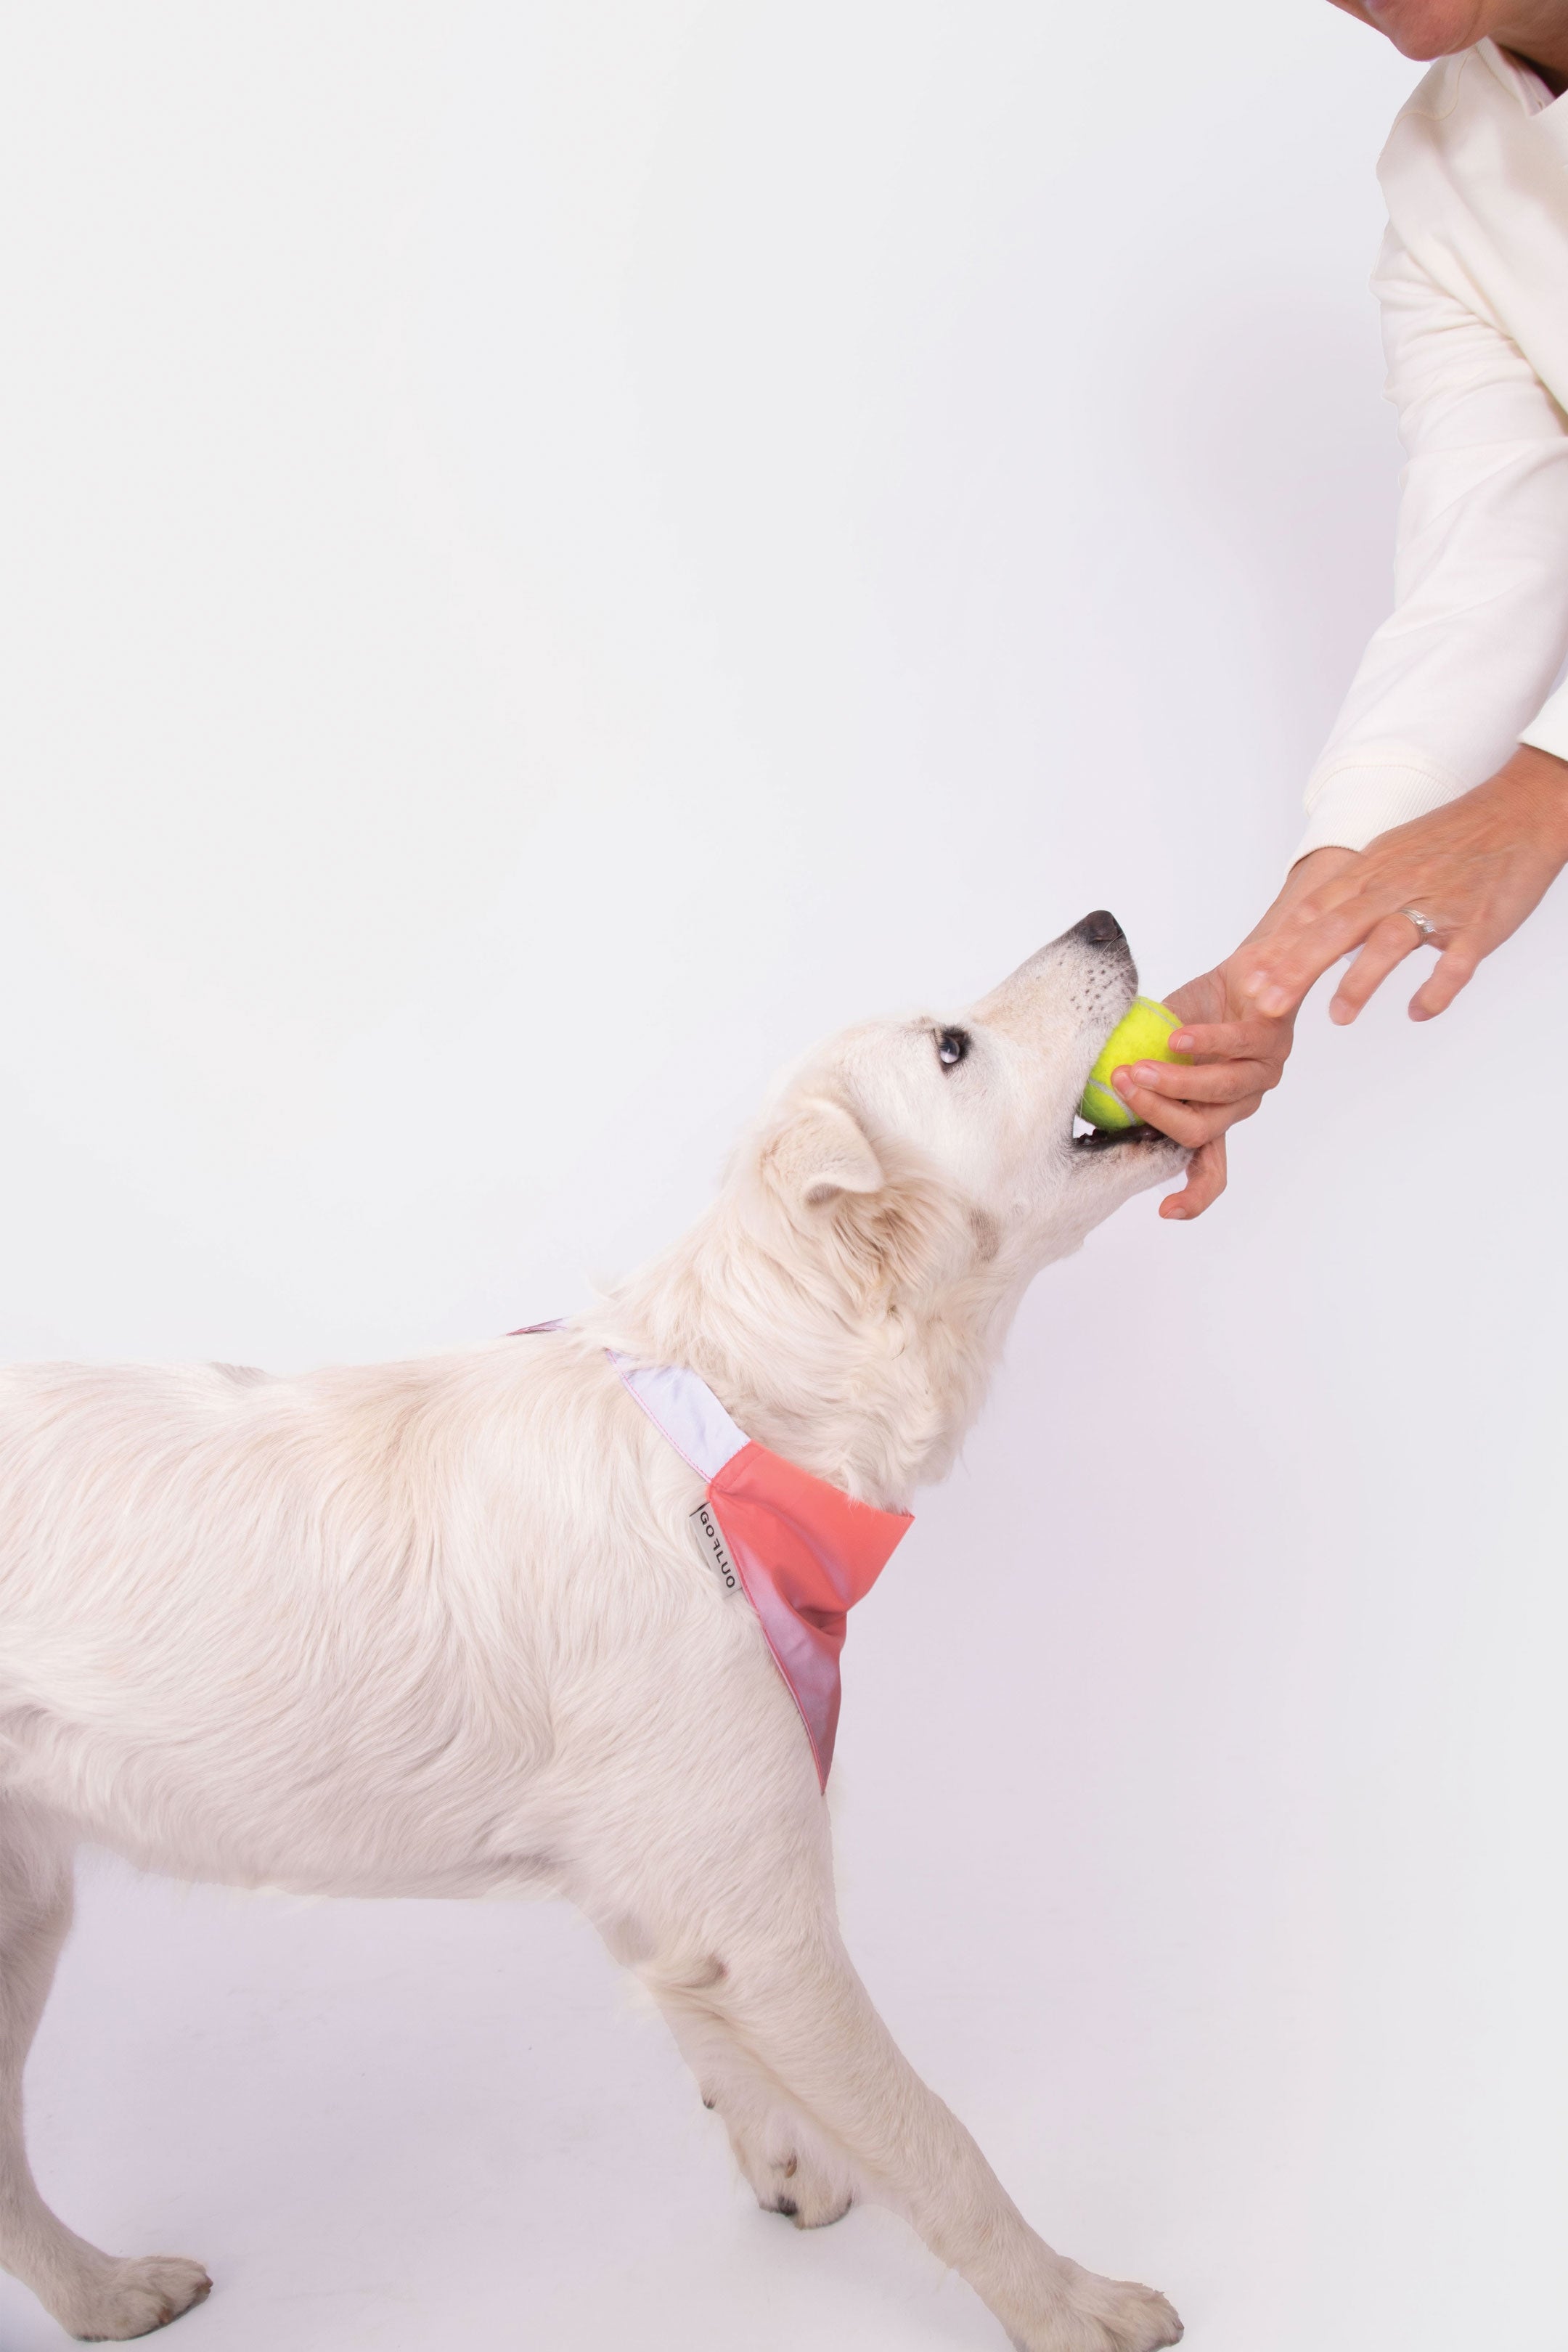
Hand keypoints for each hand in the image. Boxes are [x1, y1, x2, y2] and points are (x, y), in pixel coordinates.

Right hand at [1108, 962, 1295, 1220]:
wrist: (1247, 970)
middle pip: (1197, 1130)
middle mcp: (1239, 1104)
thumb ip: (1131, 1075)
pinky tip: (1176, 1037)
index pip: (1210, 1168)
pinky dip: (1203, 1043)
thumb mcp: (1155, 1049)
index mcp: (1213, 1115)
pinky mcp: (1272, 1039)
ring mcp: (1260, 1074)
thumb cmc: (1197, 1012)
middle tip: (1119, 1085)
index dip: (1193, 1195)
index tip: (1166, 1212)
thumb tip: (1073, 1092)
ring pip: (1217, 1093)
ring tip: (1137, 1066)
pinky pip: (1235, 1046)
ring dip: (1173, 1083)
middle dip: (1154, 1113)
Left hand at [1240, 744, 1567, 1026]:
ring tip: (1337, 1017)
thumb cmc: (1450, 838)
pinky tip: (1418, 1013)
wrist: (1519, 812)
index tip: (1248, 981)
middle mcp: (1397, 885)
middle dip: (1298, 968)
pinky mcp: (1477, 923)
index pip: (1315, 911)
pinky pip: (1455, 962)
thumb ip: (1350, 891)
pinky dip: (1437, 990)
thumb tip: (1308, 926)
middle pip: (1337, 928)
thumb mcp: (1389, 854)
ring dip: (1360, 980)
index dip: (1281, 948)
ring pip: (1390, 942)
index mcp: (1371, 870)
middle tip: (1267, 1005)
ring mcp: (1438, 905)